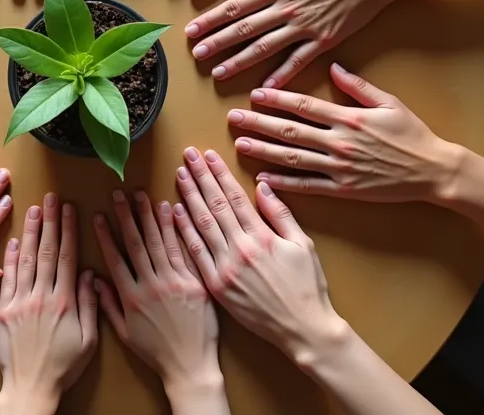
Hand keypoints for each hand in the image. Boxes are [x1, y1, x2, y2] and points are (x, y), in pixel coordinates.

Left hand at [0, 194, 97, 413]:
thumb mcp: (88, 340)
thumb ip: (90, 305)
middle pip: (46, 251)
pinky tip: (12, 240)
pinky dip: (9, 258)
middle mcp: (41, 297)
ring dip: (30, 232)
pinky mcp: (4, 311)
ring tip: (34, 208)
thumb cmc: (62, 368)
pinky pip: (7, 279)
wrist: (30, 388)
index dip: (69, 230)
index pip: (66, 257)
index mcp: (64, 302)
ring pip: (25, 260)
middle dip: (50, 221)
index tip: (70, 209)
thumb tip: (91, 274)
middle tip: (52, 198)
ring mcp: (20, 302)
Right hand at [93, 190, 221, 400]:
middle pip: (136, 244)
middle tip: (119, 193)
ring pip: (158, 242)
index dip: (106, 235)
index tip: (99, 215)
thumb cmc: (156, 353)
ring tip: (142, 195)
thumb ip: (108, 305)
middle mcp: (151, 285)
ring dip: (149, 216)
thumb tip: (93, 279)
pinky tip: (171, 211)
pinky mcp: (194, 282)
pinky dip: (176, 230)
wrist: (190, 366)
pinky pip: (183, 251)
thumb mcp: (125, 333)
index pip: (115, 258)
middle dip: (126, 216)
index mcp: (131, 297)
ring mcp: (174, 282)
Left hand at [170, 147, 347, 363]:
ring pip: (201, 226)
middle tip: (187, 155)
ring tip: (179, 176)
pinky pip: (196, 254)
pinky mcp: (216, 287)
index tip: (208, 155)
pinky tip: (175, 214)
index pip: (235, 197)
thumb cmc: (307, 288)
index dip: (220, 173)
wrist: (302, 330)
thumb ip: (281, 215)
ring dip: (188, 198)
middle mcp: (240, 250)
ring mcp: (225, 269)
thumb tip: (262, 186)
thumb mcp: (303, 245)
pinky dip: (185, 232)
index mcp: (262, 237)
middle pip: (214, 206)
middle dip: (200, 177)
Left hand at [183, 0, 404, 87]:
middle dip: (216, 43)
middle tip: (194, 56)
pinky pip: (297, 62)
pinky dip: (280, 77)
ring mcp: (305, 27)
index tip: (191, 30)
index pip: (235, 6)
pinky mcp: (325, 41)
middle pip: (243, 30)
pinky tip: (264, 89)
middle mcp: (287, 8)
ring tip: (218, 73)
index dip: (210, 20)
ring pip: (264, 48)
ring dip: (239, 62)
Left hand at [232, 64, 462, 201]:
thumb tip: (334, 66)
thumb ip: (358, 86)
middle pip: (290, 131)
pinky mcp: (343, 189)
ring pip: (292, 158)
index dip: (276, 99)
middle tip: (233, 117)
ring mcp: (339, 167)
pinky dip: (283, 183)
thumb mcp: (389, 102)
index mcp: (348, 118)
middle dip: (259, 123)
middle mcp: (339, 142)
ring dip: (263, 151)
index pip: (304, 105)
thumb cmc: (413, 135)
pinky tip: (262, 178)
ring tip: (240, 144)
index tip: (254, 93)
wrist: (434, 171)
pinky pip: (307, 186)